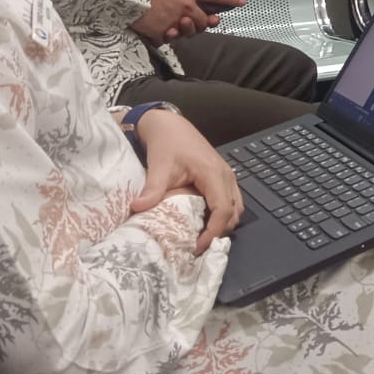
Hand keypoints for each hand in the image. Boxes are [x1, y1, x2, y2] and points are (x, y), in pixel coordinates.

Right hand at [129, 0, 242, 42]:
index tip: (241, 1)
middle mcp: (183, 6)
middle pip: (203, 20)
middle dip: (204, 20)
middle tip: (200, 18)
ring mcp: (173, 21)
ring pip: (189, 31)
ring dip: (188, 29)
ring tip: (182, 23)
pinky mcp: (160, 33)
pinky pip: (169, 39)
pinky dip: (169, 36)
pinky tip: (166, 28)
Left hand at [129, 109, 242, 254]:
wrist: (170, 125)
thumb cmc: (167, 144)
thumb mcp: (159, 166)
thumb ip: (152, 189)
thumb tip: (137, 209)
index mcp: (213, 173)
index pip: (223, 210)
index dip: (213, 232)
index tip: (197, 247)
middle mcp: (226, 175)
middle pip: (234, 212)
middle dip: (219, 232)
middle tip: (197, 246)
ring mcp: (227, 176)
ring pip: (236, 208)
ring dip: (222, 224)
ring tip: (201, 237)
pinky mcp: (223, 177)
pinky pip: (231, 201)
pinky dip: (222, 215)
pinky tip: (204, 221)